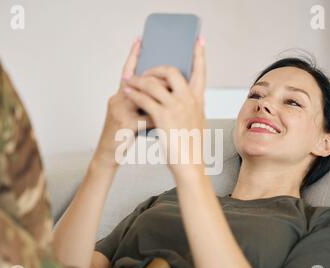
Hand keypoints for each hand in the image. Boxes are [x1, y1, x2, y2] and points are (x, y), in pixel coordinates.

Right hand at [93, 36, 167, 167]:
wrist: (108, 155)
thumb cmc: (122, 135)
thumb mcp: (129, 115)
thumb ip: (140, 103)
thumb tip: (161, 94)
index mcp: (120, 96)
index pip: (127, 71)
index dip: (133, 55)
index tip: (140, 40)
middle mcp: (117, 99)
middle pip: (140, 83)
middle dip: (158, 82)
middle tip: (173, 82)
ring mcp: (120, 111)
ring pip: (146, 98)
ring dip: (161, 102)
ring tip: (173, 106)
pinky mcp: (125, 124)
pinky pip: (148, 117)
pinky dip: (160, 120)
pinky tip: (166, 126)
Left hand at [122, 36, 206, 174]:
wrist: (189, 164)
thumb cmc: (191, 146)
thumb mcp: (197, 121)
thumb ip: (191, 106)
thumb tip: (183, 96)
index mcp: (198, 100)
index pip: (201, 71)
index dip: (200, 55)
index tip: (199, 41)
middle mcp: (189, 99)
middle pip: (171, 71)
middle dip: (155, 68)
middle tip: (146, 73)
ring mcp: (176, 107)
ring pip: (153, 83)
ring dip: (138, 80)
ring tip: (130, 82)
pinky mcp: (162, 117)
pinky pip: (144, 98)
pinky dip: (134, 93)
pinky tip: (128, 93)